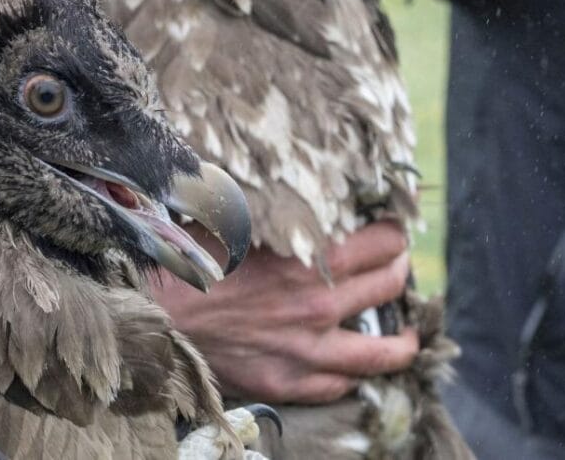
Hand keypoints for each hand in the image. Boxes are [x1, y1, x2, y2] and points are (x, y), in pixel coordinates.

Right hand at [150, 221, 417, 403]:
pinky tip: (357, 365)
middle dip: (399, 271)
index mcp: (310, 256)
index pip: (384, 241)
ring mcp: (307, 349)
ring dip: (402, 340)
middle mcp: (318, 304)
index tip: (392, 230)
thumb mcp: (237, 213)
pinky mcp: (289, 381)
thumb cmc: (193, 256)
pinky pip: (341, 384)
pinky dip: (355, 373)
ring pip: (382, 352)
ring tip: (406, 335)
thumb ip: (279, 205)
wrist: (158, 312)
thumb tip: (302, 180)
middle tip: (395, 266)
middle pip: (389, 286)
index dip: (394, 232)